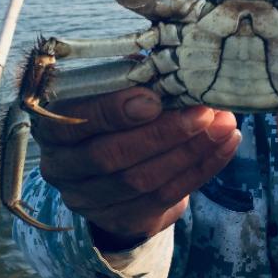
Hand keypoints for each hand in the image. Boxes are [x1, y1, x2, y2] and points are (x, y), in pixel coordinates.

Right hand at [33, 86, 239, 249]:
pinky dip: (202, 169)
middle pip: (111, 156)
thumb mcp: (108, 92)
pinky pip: (167, 196)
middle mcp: (62, 169)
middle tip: (203, 112)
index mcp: (52, 129)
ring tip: (223, 125)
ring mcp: (89, 200)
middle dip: (162, 133)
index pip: (74, 123)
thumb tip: (169, 59)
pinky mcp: (122, 219)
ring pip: (143, 180)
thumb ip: (127, 79)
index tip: (153, 99)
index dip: (112, 112)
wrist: (111, 172)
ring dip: (190, 151)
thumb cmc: (113, 116)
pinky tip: (225, 145)